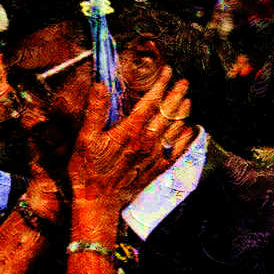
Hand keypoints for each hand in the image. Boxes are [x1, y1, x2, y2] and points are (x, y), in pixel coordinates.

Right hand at [68, 66, 191, 212]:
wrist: (98, 202)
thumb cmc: (88, 170)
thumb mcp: (84, 138)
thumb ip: (95, 111)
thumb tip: (100, 85)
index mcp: (130, 131)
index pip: (150, 101)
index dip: (160, 85)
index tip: (167, 71)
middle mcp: (146, 141)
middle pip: (167, 113)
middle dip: (176, 95)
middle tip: (184, 82)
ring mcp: (154, 156)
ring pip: (174, 130)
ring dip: (182, 114)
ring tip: (188, 101)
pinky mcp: (156, 169)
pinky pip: (176, 152)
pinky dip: (184, 140)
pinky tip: (188, 132)